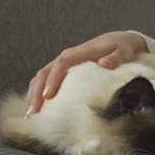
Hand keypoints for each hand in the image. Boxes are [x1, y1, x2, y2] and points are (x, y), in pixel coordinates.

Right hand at [25, 31, 147, 116]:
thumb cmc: (121, 49)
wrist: (117, 41)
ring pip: (41, 76)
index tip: (48, 96)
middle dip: (37, 92)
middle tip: (34, 112)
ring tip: (31, 114)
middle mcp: (68, 56)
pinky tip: (36, 106)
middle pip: (46, 72)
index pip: (62, 64)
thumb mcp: (123, 52)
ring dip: (34, 93)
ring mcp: (63, 62)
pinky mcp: (62, 69)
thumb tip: (104, 63)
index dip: (53, 79)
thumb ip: (115, 58)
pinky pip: (45, 78)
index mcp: (81, 53)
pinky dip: (38, 91)